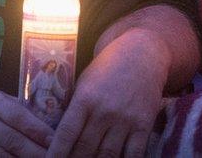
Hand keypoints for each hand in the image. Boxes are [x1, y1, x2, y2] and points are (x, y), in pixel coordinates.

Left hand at [48, 29, 167, 157]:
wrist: (142, 53)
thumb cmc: (108, 67)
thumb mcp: (85, 82)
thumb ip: (75, 108)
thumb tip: (61, 137)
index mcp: (85, 98)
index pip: (66, 134)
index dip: (56, 154)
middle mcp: (104, 111)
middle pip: (85, 149)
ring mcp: (125, 119)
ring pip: (108, 155)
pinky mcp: (144, 124)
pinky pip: (133, 154)